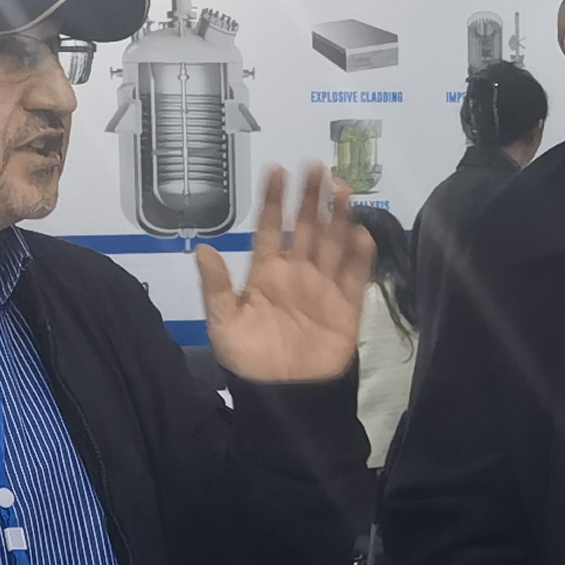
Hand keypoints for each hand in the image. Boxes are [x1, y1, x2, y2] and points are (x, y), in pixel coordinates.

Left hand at [193, 159, 372, 382]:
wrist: (284, 398)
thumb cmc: (250, 361)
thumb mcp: (223, 324)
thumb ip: (216, 287)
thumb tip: (203, 249)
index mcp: (267, 273)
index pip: (272, 227)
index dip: (275, 200)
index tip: (278, 170)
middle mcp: (298, 273)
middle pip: (308, 227)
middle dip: (312, 197)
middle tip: (318, 167)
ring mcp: (324, 288)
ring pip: (334, 243)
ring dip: (339, 216)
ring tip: (343, 189)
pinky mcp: (347, 307)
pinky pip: (356, 276)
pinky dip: (361, 256)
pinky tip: (362, 233)